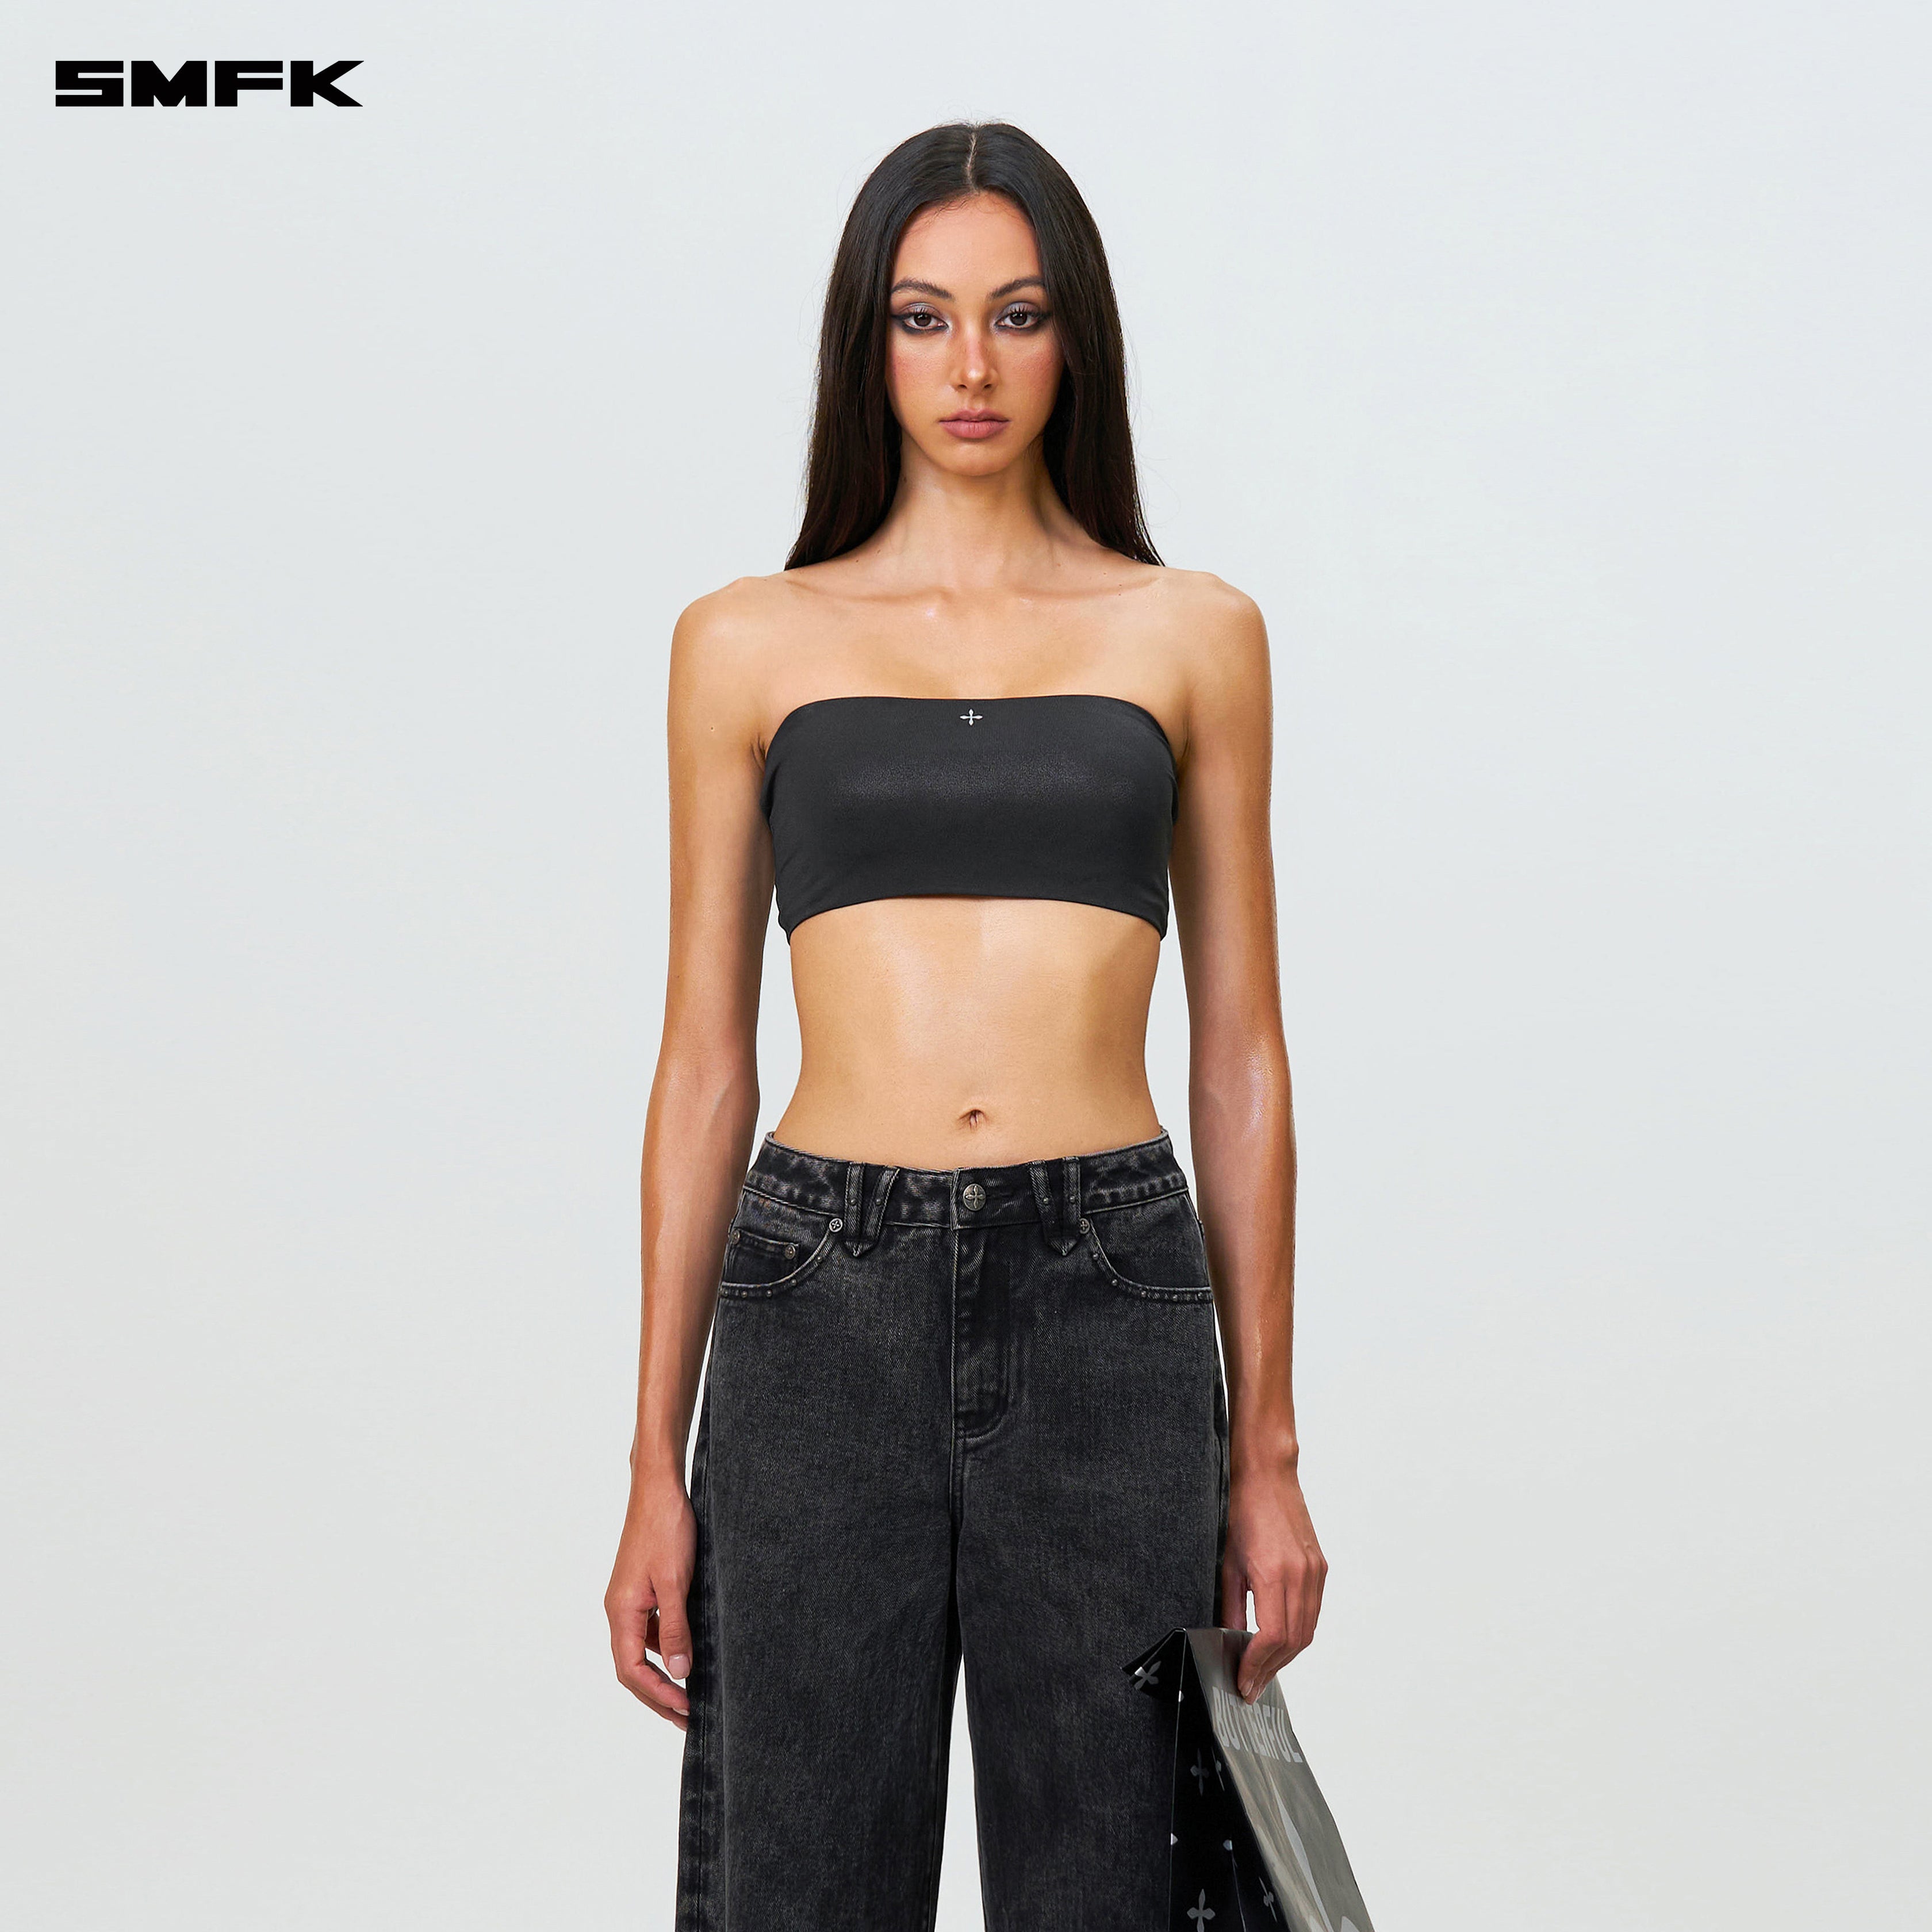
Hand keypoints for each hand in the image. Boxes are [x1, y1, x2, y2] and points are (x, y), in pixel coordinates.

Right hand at [605, 1467, 697, 1728]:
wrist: (659, 1487)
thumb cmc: (666, 1528)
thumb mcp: (676, 1581)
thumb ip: (676, 1628)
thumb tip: (679, 1671)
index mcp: (621, 1611)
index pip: (630, 1670)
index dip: (657, 1695)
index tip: (685, 1710)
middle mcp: (619, 1609)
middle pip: (631, 1667)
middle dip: (658, 1695)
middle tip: (688, 1718)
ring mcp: (629, 1599)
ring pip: (639, 1650)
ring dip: (661, 1674)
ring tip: (689, 1693)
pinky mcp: (641, 1589)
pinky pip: (648, 1630)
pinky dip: (663, 1648)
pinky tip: (685, 1652)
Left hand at [1221, 1457, 1325, 1700]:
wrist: (1269, 1476)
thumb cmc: (1243, 1513)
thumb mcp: (1227, 1563)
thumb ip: (1231, 1607)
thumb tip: (1230, 1642)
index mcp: (1275, 1574)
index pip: (1271, 1637)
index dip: (1257, 1665)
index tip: (1243, 1682)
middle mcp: (1302, 1576)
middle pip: (1293, 1641)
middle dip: (1271, 1668)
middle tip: (1251, 1685)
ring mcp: (1315, 1572)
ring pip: (1307, 1631)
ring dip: (1285, 1656)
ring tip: (1263, 1669)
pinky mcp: (1321, 1567)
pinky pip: (1313, 1612)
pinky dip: (1298, 1633)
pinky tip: (1280, 1642)